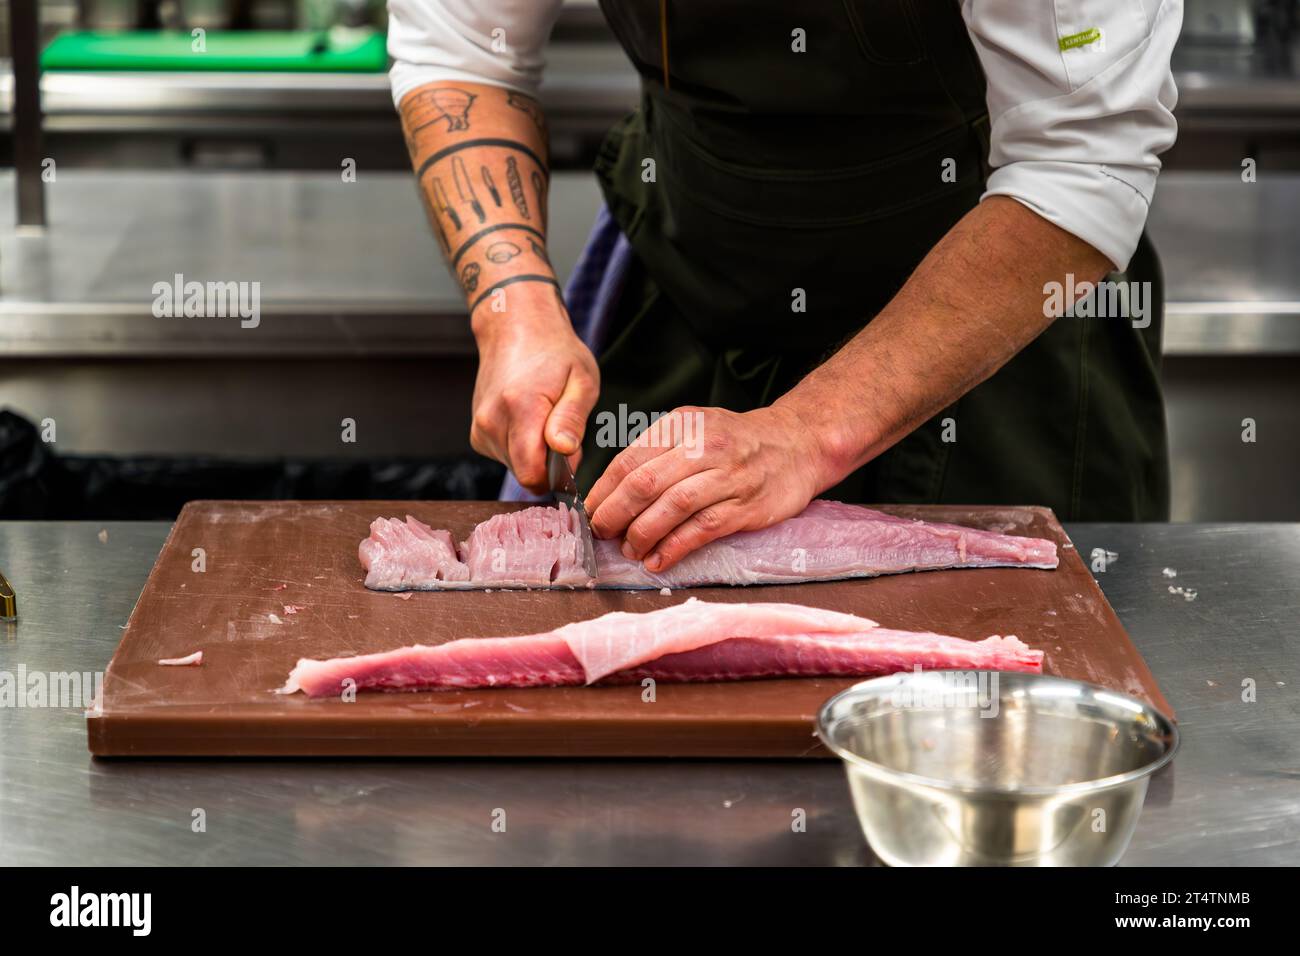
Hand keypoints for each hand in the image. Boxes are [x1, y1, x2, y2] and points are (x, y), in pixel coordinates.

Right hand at [470, 296, 598, 492]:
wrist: (517, 329)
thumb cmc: (556, 353)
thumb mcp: (582, 380)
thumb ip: (572, 418)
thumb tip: (563, 450)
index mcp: (520, 408)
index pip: (531, 475)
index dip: (556, 475)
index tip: (570, 453)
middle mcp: (491, 420)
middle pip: (525, 472)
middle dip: (548, 462)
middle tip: (562, 428)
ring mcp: (480, 427)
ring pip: (515, 466)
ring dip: (535, 454)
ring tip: (545, 418)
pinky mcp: (477, 432)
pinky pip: (505, 456)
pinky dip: (521, 447)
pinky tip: (528, 420)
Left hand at [585, 404, 827, 572]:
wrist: (797, 444)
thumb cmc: (737, 442)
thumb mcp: (695, 429)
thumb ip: (659, 453)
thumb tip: (613, 494)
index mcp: (683, 425)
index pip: (630, 459)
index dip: (604, 491)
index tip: (590, 513)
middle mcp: (703, 447)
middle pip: (645, 483)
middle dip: (616, 514)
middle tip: (602, 533)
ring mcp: (726, 477)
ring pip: (672, 507)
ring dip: (643, 534)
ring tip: (630, 549)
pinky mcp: (745, 506)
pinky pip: (701, 529)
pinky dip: (674, 547)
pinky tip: (658, 560)